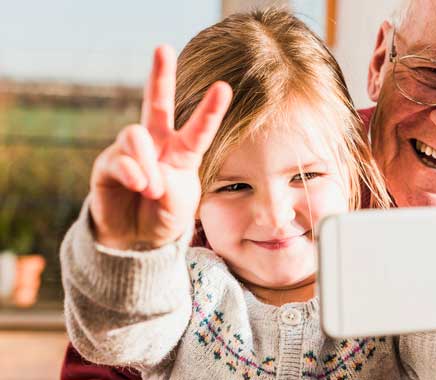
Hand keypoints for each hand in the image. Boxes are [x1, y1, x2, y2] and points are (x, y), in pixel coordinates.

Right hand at [89, 45, 231, 249]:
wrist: (138, 240)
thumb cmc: (166, 214)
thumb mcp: (180, 201)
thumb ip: (168, 182)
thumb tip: (145, 172)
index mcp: (181, 151)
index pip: (198, 128)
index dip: (209, 109)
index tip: (223, 87)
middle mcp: (156, 144)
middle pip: (157, 103)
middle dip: (159, 75)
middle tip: (163, 48)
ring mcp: (130, 152)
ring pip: (135, 134)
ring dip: (146, 162)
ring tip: (152, 189)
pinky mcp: (107, 165)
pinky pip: (118, 159)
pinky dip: (132, 173)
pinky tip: (139, 187)